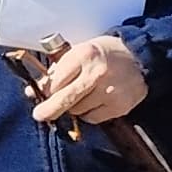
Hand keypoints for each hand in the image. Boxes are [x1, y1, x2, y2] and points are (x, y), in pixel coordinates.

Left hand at [29, 32, 149, 126]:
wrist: (138, 57)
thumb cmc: (102, 55)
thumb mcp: (77, 53)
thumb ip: (56, 72)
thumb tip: (33, 92)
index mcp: (83, 55)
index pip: (55, 81)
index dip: (45, 90)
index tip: (39, 95)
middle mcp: (97, 74)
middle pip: (65, 99)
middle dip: (49, 109)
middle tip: (40, 115)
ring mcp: (110, 91)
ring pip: (78, 110)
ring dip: (74, 107)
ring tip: (82, 95)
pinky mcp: (120, 106)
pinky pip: (93, 118)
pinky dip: (89, 113)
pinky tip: (95, 101)